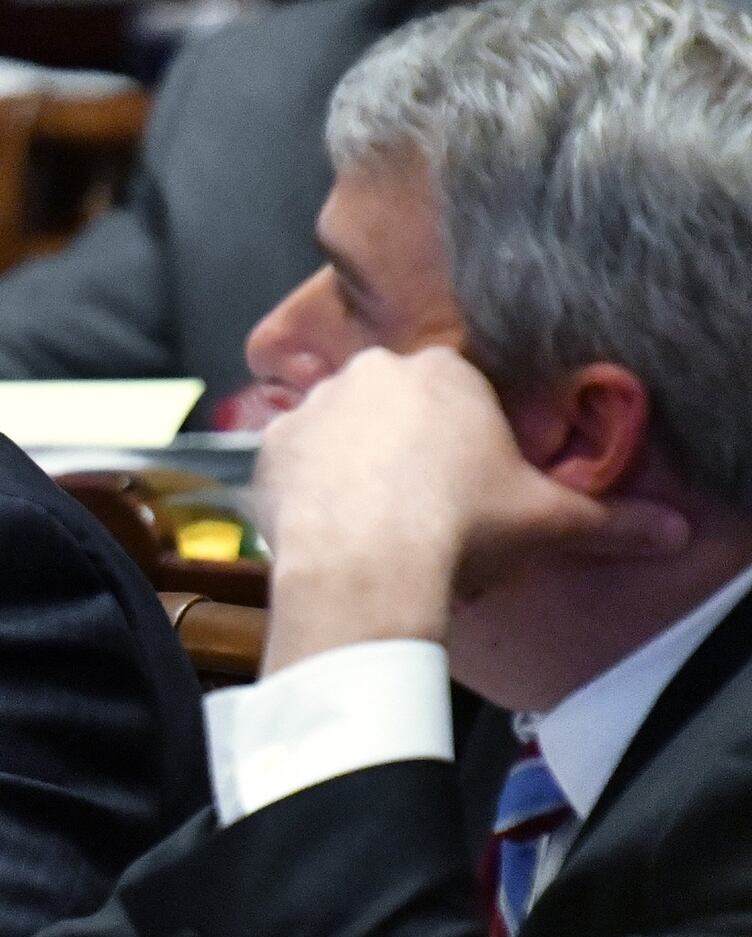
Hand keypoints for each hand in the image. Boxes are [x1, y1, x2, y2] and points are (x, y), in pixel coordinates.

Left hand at [252, 345, 687, 668]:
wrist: (366, 564)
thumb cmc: (462, 528)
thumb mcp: (546, 521)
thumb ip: (608, 519)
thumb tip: (669, 531)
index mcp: (446, 373)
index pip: (458, 390)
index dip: (462, 438)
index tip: (465, 481)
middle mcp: (374, 372)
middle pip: (394, 405)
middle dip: (406, 445)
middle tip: (419, 504)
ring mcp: (314, 404)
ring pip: (339, 428)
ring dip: (352, 462)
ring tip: (371, 519)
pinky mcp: (268, 444)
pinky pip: (289, 459)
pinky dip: (305, 486)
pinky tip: (325, 523)